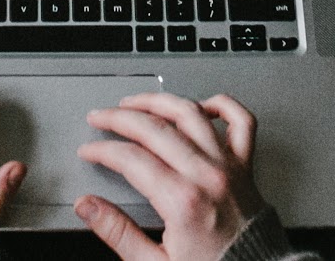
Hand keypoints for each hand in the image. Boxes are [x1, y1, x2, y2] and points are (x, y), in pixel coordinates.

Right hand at [76, 93, 266, 260]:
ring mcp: (229, 166)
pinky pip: (241, 121)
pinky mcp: (246, 167)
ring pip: (191, 114)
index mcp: (182, 201)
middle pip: (155, 128)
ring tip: (137, 102)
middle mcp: (207, 176)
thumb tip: (88, 207)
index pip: (131, 158)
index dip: (103, 149)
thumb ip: (118, 232)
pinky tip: (201, 104)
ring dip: (159, 101)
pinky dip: (222, 105)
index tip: (89, 150)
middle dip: (120, 117)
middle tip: (100, 117)